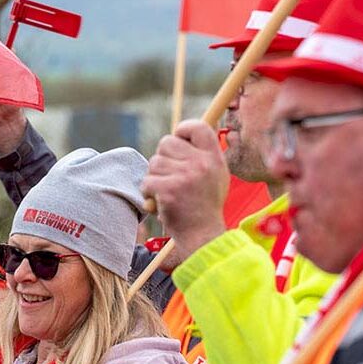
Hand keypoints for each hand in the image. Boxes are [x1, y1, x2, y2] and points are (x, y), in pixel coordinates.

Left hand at [143, 120, 228, 258]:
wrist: (202, 236)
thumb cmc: (205, 206)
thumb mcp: (215, 176)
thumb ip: (203, 155)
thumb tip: (184, 135)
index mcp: (214, 158)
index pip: (198, 127)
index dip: (183, 129)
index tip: (178, 139)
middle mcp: (201, 164)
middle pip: (166, 142)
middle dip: (163, 158)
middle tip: (170, 176)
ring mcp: (185, 176)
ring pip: (154, 162)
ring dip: (155, 178)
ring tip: (168, 193)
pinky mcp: (168, 190)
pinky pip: (147, 181)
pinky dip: (148, 193)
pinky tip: (160, 203)